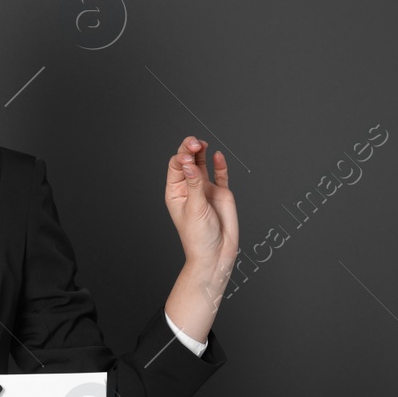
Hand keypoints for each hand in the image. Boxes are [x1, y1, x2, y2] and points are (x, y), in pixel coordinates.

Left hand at [164, 136, 238, 284]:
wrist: (217, 253)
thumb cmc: (199, 236)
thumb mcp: (194, 209)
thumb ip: (194, 184)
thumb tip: (190, 163)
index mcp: (176, 192)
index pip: (176, 167)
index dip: (182, 158)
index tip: (188, 157)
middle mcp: (190, 188)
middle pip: (188, 162)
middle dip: (190, 150)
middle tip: (196, 142)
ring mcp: (206, 189)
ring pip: (202, 165)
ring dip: (202, 154)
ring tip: (202, 144)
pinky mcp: (221, 193)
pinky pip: (220, 174)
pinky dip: (219, 165)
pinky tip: (217, 155)